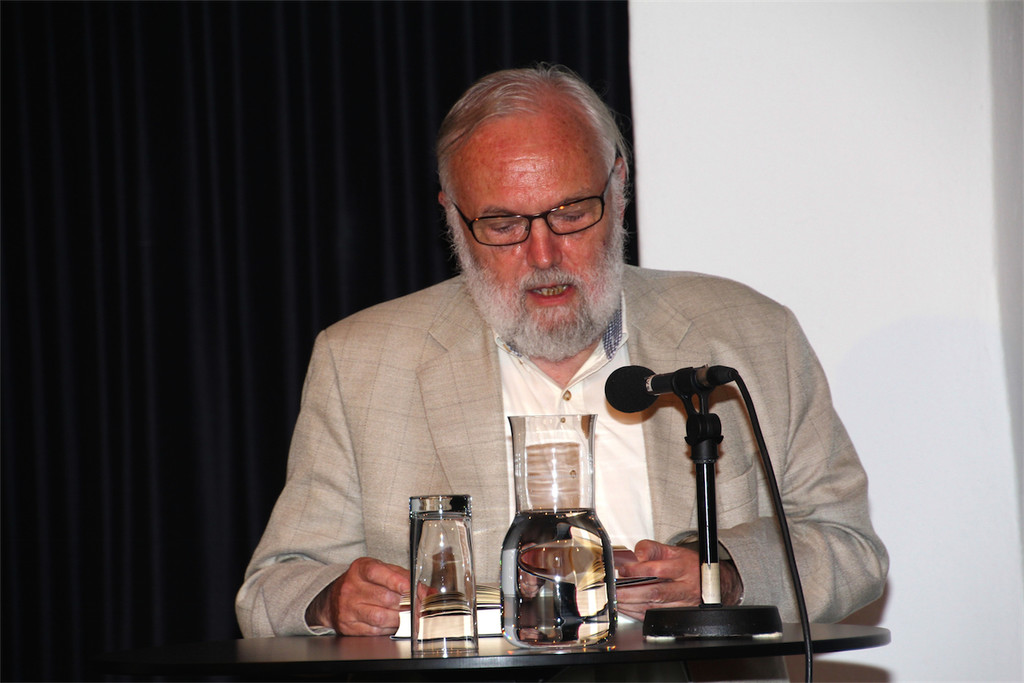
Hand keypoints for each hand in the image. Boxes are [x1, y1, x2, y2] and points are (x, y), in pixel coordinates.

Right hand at [307, 557, 408, 635]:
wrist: (333, 598)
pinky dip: (390, 628)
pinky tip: (395, 623)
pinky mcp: (349, 625)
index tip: (412, 589)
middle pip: (384, 597)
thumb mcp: (382, 571)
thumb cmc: (363, 582)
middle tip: (418, 606)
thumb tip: (428, 593)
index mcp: (360, 568)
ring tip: (410, 616)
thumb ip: (405, 578)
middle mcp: (351, 587)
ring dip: (400, 618)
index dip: (397, 582)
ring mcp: (348, 608)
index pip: (377, 573)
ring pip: (380, 616)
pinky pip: (375, 630)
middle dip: (406, 603)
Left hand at [614, 540, 742, 621]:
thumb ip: (651, 548)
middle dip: (631, 592)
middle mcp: (685, 588)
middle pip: (656, 593)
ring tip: (616, 598)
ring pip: (654, 608)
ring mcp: (683, 604)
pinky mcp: (677, 616)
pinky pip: (654, 617)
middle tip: (614, 590)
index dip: (638, 570)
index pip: (658, 569)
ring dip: (631, 605)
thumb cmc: (688, 566)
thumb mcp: (672, 550)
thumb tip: (635, 555)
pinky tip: (625, 607)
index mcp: (684, 568)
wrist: (709, 583)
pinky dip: (636, 613)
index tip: (622, 570)